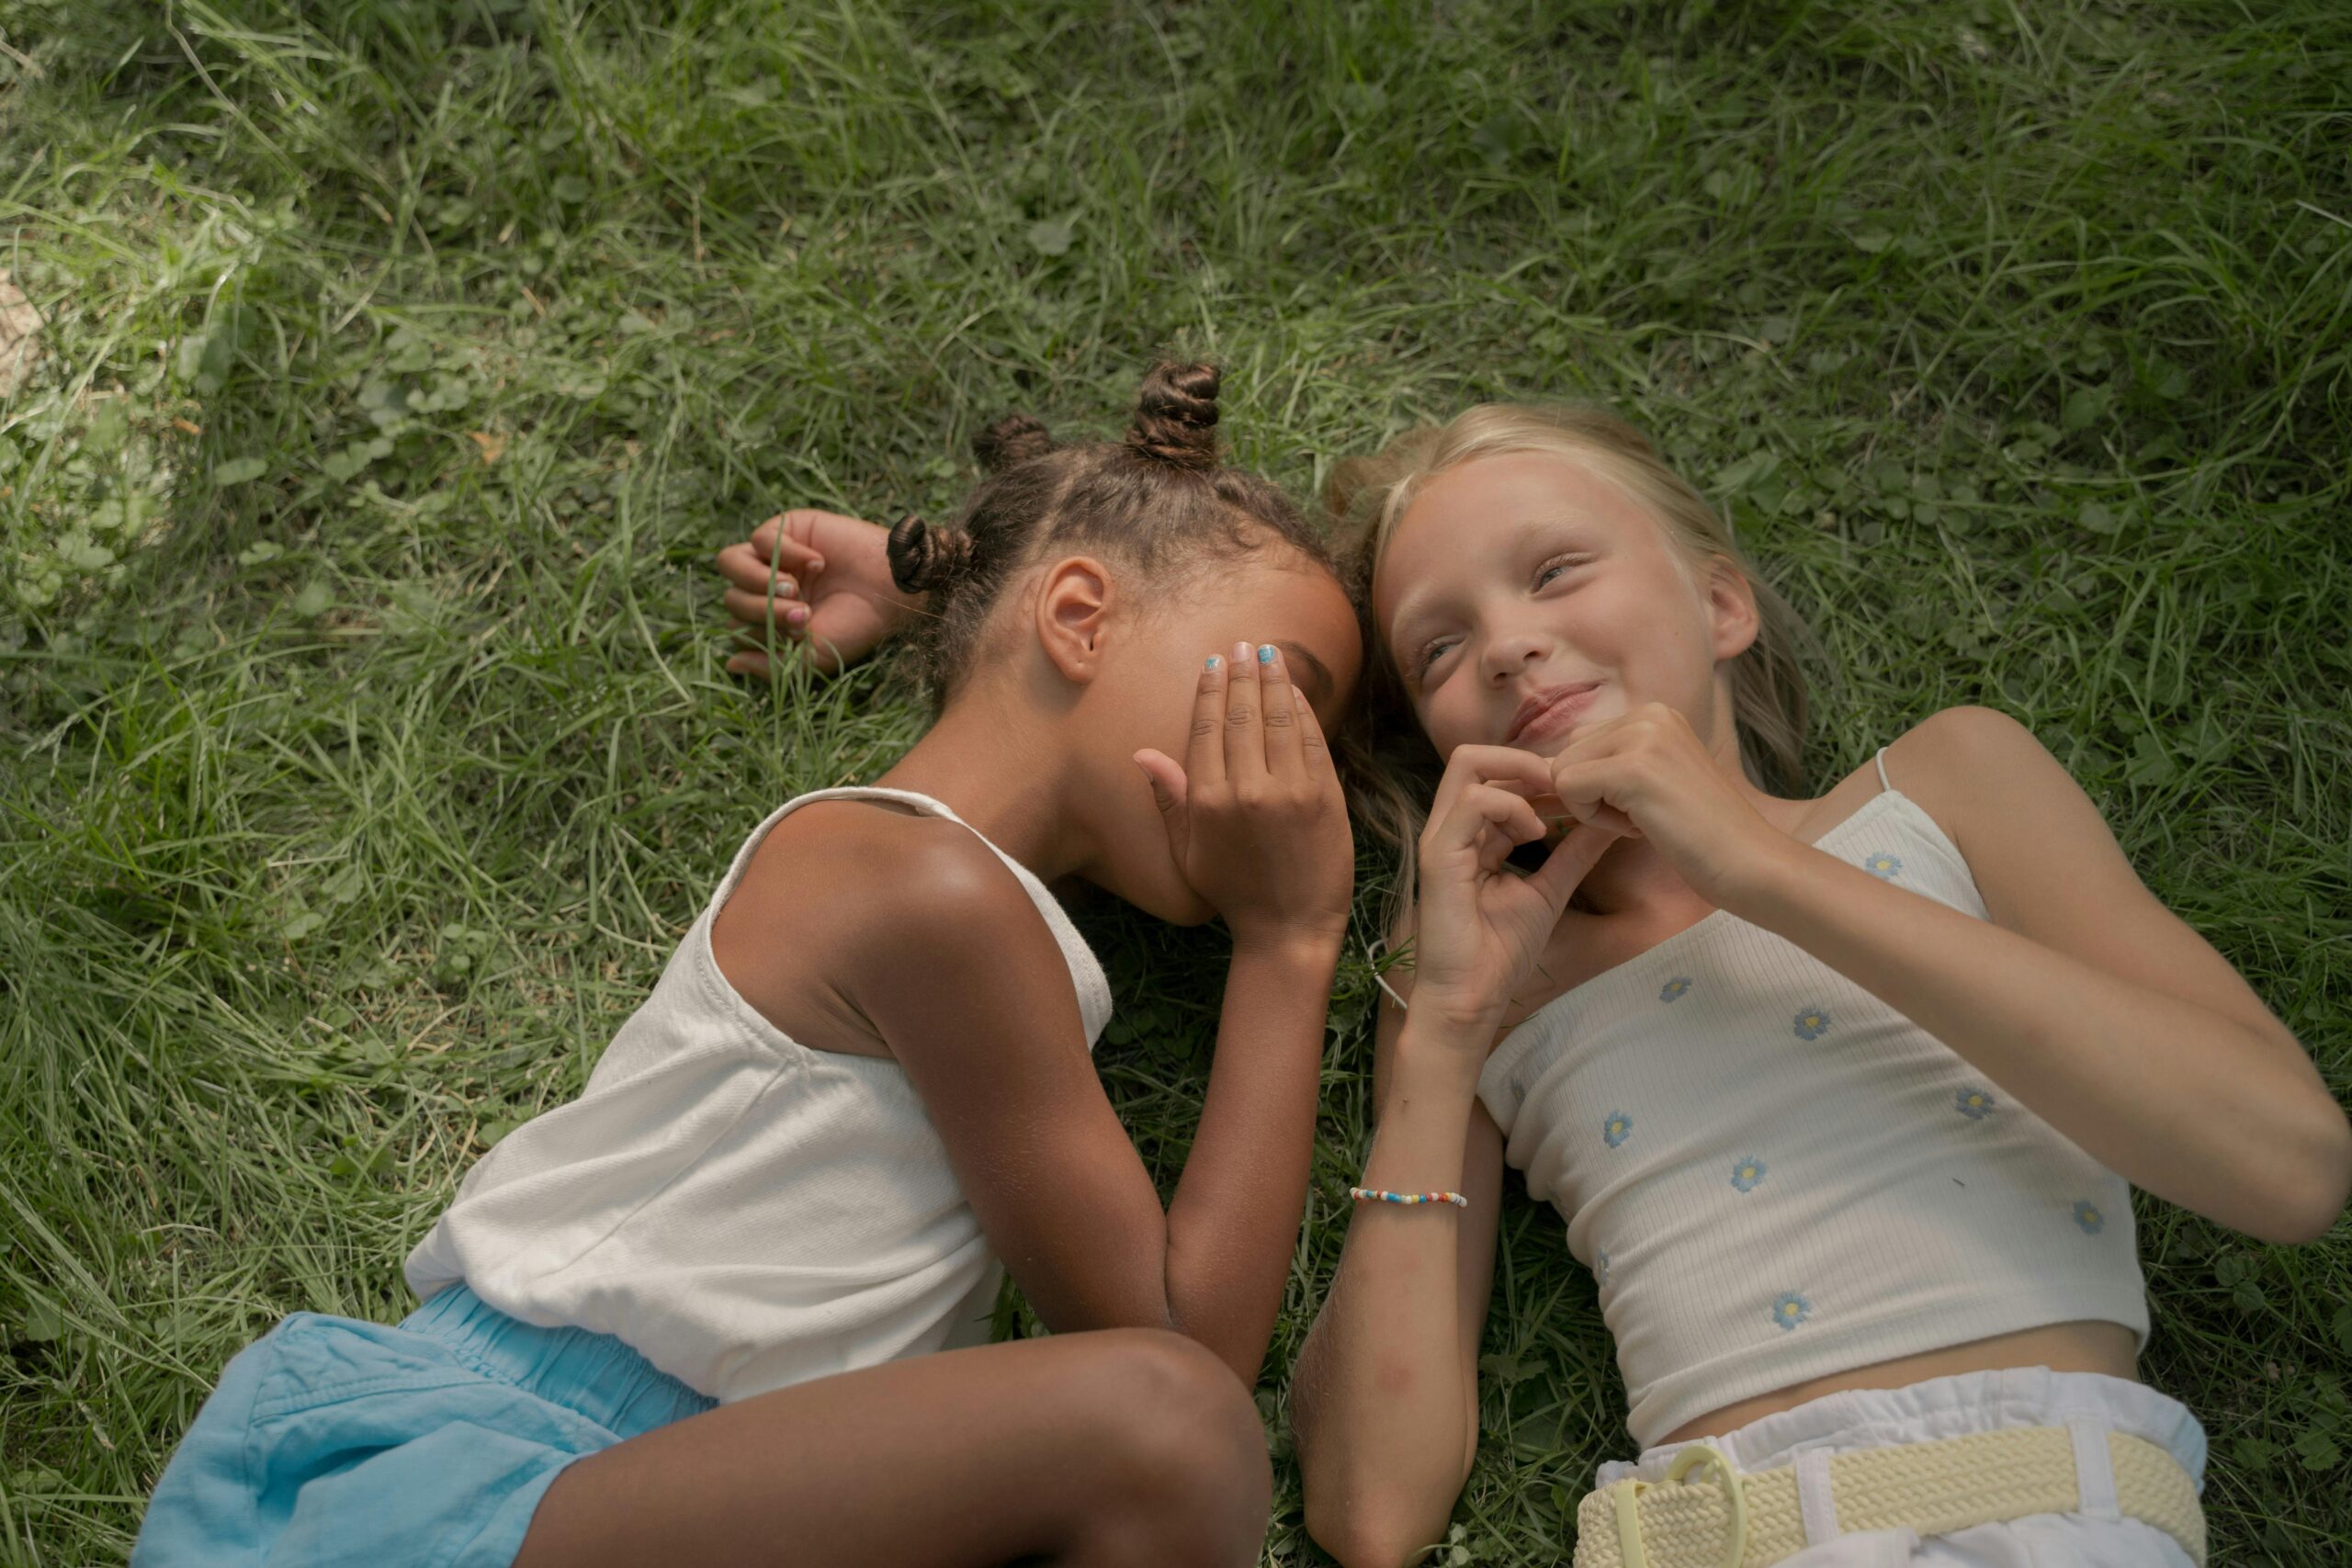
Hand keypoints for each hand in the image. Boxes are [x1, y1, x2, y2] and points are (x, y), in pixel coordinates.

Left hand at [715, 509, 924, 675]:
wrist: (891, 589)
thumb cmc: (857, 623)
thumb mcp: (814, 656)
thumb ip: (771, 665)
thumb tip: (730, 665)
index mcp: (770, 618)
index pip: (735, 626)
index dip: (760, 634)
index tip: (800, 636)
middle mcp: (766, 587)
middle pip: (731, 598)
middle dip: (764, 611)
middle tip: (803, 614)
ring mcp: (773, 557)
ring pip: (730, 563)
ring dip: (758, 581)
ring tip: (794, 587)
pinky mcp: (787, 529)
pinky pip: (761, 538)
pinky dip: (785, 552)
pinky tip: (817, 562)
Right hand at [1133, 643, 1352, 948]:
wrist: (1289, 929)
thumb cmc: (1233, 893)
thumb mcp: (1189, 852)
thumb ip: (1170, 799)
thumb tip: (1143, 754)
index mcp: (1208, 801)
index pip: (1207, 729)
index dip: (1210, 691)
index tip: (1213, 663)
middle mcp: (1246, 788)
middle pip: (1243, 715)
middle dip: (1241, 674)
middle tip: (1242, 645)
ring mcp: (1289, 790)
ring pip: (1278, 719)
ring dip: (1273, 681)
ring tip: (1270, 654)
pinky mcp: (1324, 796)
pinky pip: (1310, 740)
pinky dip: (1302, 711)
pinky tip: (1294, 691)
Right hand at [1405, 746, 1618, 1031]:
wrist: (1472, 997)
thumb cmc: (1500, 951)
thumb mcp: (1550, 890)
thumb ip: (1573, 854)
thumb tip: (1609, 823)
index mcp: (1470, 835)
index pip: (1493, 774)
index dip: (1536, 772)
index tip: (1578, 788)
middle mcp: (1450, 829)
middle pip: (1474, 757)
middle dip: (1524, 759)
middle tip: (1566, 783)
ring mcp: (1440, 839)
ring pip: (1469, 766)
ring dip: (1520, 778)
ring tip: (1552, 811)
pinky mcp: (1439, 856)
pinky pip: (1471, 803)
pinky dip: (1509, 807)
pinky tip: (1536, 833)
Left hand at [1546, 702, 1786, 908]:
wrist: (1749, 862)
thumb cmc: (1700, 833)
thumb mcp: (1650, 782)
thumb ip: (1606, 766)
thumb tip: (1539, 770)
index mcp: (1653, 713)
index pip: (1579, 746)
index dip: (1596, 789)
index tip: (1642, 807)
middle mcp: (1648, 712)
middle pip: (1565, 757)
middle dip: (1592, 798)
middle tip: (1646, 816)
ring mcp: (1643, 736)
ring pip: (1562, 773)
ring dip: (1593, 810)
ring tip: (1646, 819)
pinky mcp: (1634, 767)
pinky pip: (1570, 790)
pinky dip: (1595, 820)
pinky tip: (1642, 826)